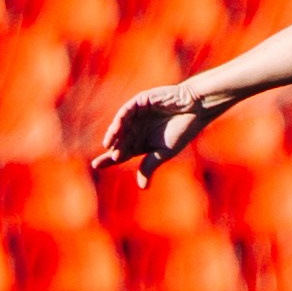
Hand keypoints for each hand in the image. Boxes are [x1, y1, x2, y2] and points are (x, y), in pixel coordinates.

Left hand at [93, 84, 219, 184]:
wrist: (196, 108)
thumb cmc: (183, 130)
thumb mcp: (164, 153)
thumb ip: (150, 166)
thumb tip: (142, 187)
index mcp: (141, 143)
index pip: (121, 153)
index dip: (108, 159)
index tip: (95, 165)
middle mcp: (136, 129)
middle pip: (118, 141)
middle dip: (112, 150)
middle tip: (106, 159)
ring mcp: (136, 116)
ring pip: (120, 127)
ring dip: (113, 136)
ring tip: (109, 146)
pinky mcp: (139, 103)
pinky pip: (126, 112)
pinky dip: (120, 121)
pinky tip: (117, 130)